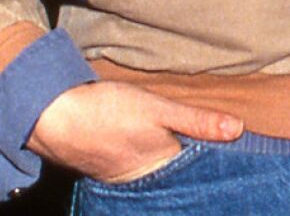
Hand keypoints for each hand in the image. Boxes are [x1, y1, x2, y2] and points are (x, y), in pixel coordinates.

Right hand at [27, 81, 242, 182]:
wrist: (51, 115)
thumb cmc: (107, 110)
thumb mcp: (158, 109)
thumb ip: (196, 120)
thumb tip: (238, 130)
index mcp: (159, 168)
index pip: (196, 173)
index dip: (214, 165)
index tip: (236, 158)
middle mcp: (141, 180)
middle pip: (177, 176)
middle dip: (193, 168)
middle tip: (219, 158)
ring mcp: (122, 176)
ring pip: (156, 174)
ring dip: (171, 165)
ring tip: (191, 155)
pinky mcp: (106, 169)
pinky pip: (136, 170)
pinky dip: (148, 162)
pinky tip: (153, 152)